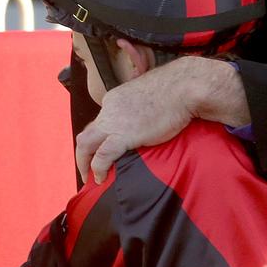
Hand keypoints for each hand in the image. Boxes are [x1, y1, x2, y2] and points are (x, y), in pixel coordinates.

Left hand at [75, 56, 250, 183]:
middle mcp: (109, 109)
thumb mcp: (150, 96)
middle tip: (88, 170)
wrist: (182, 87)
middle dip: (84, 154)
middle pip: (87, 133)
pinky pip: (102, 155)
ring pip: (86, 144)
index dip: (99, 139)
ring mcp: (114, 122)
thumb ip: (142, 107)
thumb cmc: (175, 90)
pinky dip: (98, 169)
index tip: (102, 152)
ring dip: (84, 163)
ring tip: (90, 179)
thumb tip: (147, 120)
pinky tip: (102, 179)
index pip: (100, 121)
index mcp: (115, 99)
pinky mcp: (124, 135)